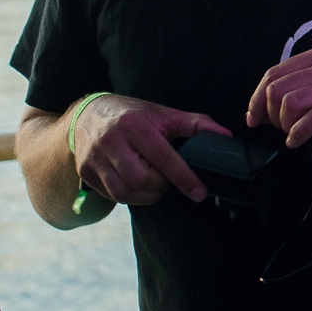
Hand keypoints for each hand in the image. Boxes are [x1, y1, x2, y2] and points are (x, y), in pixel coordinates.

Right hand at [72, 95, 231, 205]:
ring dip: (147, 195)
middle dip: (162, 185)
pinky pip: (113, 196)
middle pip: (142, 180)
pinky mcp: (86, 172)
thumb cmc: (134, 115)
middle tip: (166, 176)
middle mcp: (111, 141)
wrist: (88, 114)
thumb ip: (197, 124)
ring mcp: (95, 158)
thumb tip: (225, 136)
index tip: (200, 192)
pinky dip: (132, 196)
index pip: (163, 156)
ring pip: (126, 193)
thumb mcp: (164, 114)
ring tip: (154, 181)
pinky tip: (137, 183)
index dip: (184, 177)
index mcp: (134, 124)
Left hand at [247, 42, 311, 150]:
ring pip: (291, 102)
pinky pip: (311, 119)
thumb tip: (262, 106)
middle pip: (277, 88)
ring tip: (291, 134)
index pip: (274, 72)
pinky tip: (298, 141)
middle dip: (268, 114)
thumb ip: (304, 86)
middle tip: (277, 129)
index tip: (253, 118)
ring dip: (283, 125)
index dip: (256, 98)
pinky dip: (298, 134)